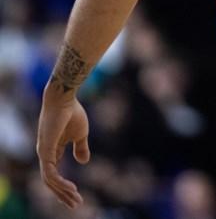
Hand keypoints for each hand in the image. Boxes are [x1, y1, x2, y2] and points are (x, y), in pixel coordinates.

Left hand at [36, 92, 89, 208]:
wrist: (65, 99)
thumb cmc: (72, 112)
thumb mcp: (80, 134)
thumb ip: (81, 148)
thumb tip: (84, 162)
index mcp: (52, 150)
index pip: (55, 174)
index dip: (64, 187)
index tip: (76, 195)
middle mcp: (45, 154)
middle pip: (51, 181)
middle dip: (63, 194)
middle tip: (76, 204)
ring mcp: (43, 153)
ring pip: (50, 181)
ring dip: (62, 192)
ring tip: (76, 199)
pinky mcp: (45, 151)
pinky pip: (50, 173)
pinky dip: (60, 182)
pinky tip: (71, 188)